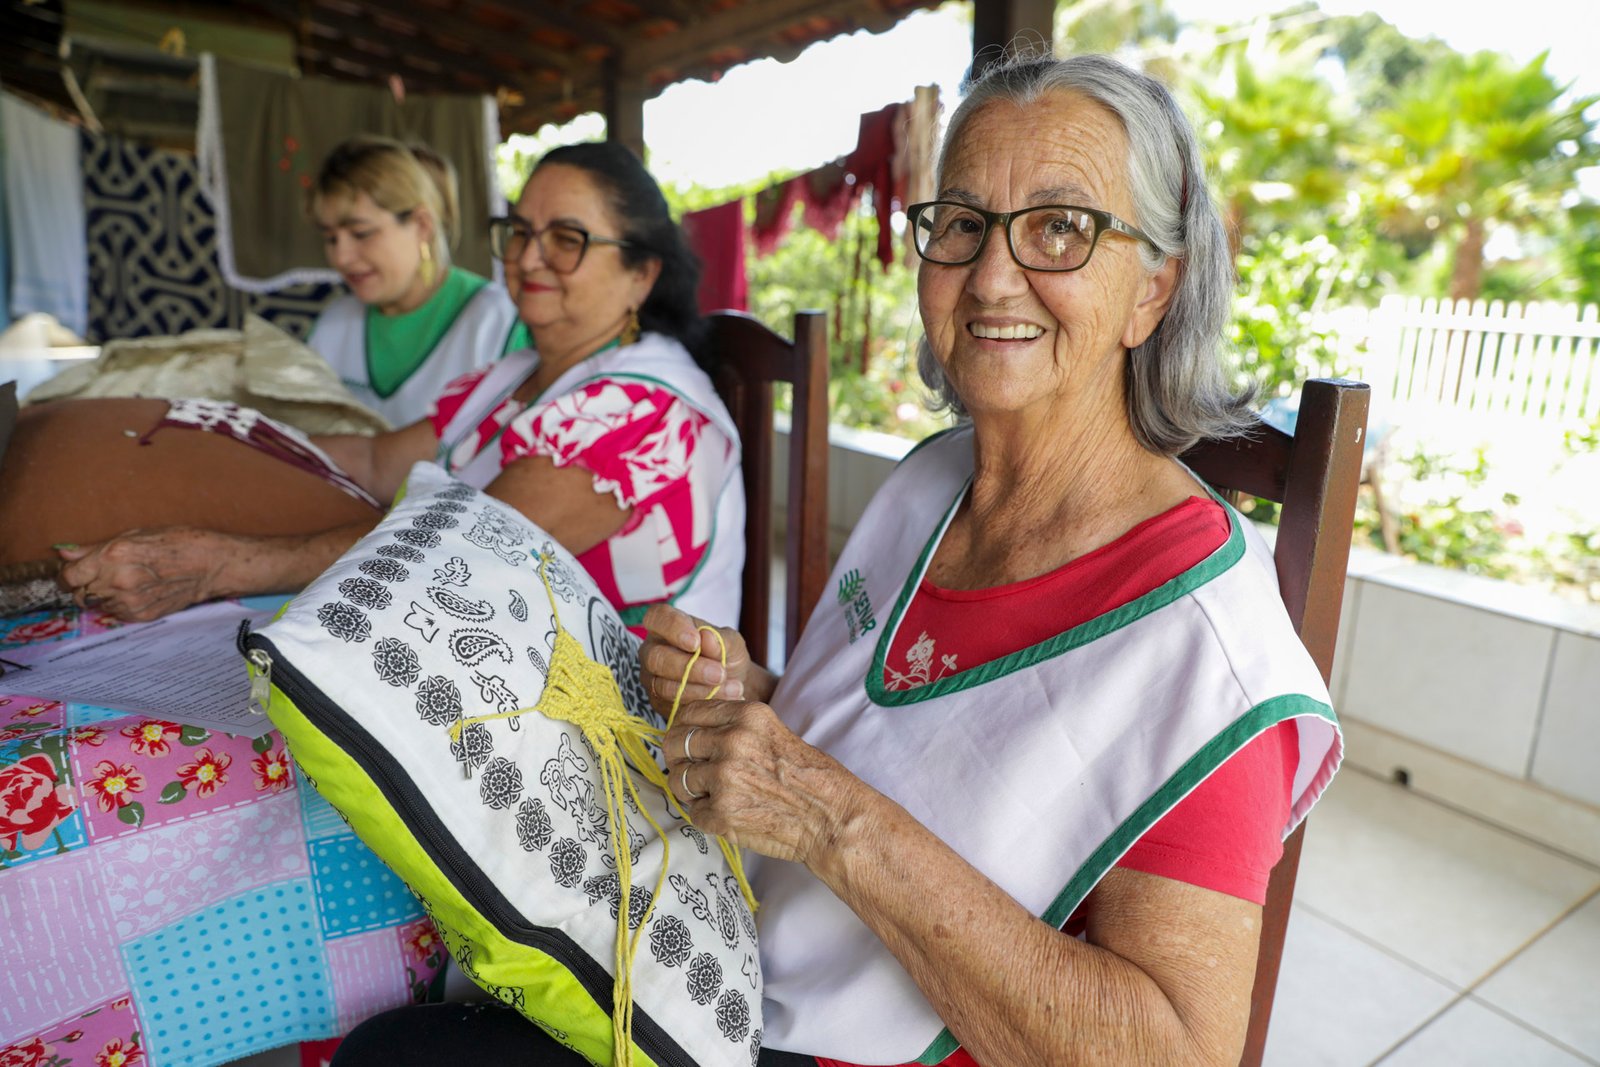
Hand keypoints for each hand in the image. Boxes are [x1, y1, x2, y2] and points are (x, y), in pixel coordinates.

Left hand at [57, 527, 230, 620]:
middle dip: (85, 586)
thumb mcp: (134, 535)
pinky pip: (116, 613)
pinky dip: (120, 604)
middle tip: (102, 576)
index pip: (69, 577)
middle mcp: (117, 582)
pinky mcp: (141, 615)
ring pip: (98, 605)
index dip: (67, 575)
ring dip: (103, 595)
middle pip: (79, 594)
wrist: (211, 564)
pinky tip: (139, 591)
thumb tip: (65, 554)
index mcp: (113, 556)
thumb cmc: (177, 542)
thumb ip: (95, 548)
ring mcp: (130, 602)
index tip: (72, 573)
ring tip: (128, 582)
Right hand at [638, 603, 770, 714]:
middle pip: (656, 657)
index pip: (656, 617)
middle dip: (691, 667)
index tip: (696, 642)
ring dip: (700, 689)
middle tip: (720, 674)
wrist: (731, 683)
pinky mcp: (658, 702)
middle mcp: (652, 650)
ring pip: (664, 686)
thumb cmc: (726, 655)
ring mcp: (651, 678)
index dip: (672, 628)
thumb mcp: (732, 643)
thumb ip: (720, 640)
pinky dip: (700, 703)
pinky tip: (724, 699)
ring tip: (732, 689)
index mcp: (665, 626)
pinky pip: (672, 705)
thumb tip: (706, 637)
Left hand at [664, 698, 857, 865]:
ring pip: (678, 780)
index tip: (687, 743)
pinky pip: (692, 812)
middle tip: (693, 772)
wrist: (831, 818)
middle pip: (674, 744)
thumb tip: (692, 729)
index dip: (682, 730)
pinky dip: (707, 817)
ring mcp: (724, 778)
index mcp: (747, 716)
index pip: (688, 714)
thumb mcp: (773, 731)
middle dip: (678, 760)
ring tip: (717, 796)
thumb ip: (734, 726)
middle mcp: (732, 742)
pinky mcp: (721, 813)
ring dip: (691, 791)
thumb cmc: (809, 778)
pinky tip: (731, 814)